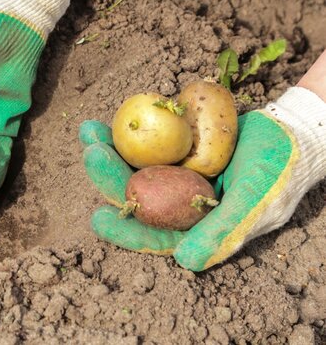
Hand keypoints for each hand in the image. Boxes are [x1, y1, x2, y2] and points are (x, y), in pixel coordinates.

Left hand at [80, 87, 325, 270]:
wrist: (292, 132)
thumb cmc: (278, 170)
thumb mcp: (253, 200)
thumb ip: (222, 230)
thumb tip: (185, 261)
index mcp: (195, 226)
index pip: (154, 235)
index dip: (124, 230)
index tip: (97, 218)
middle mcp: (178, 203)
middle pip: (135, 195)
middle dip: (109, 176)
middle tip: (92, 154)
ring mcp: (174, 174)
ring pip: (132, 167)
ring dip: (108, 150)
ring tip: (89, 132)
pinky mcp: (173, 149)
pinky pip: (143, 143)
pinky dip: (124, 133)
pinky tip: (104, 120)